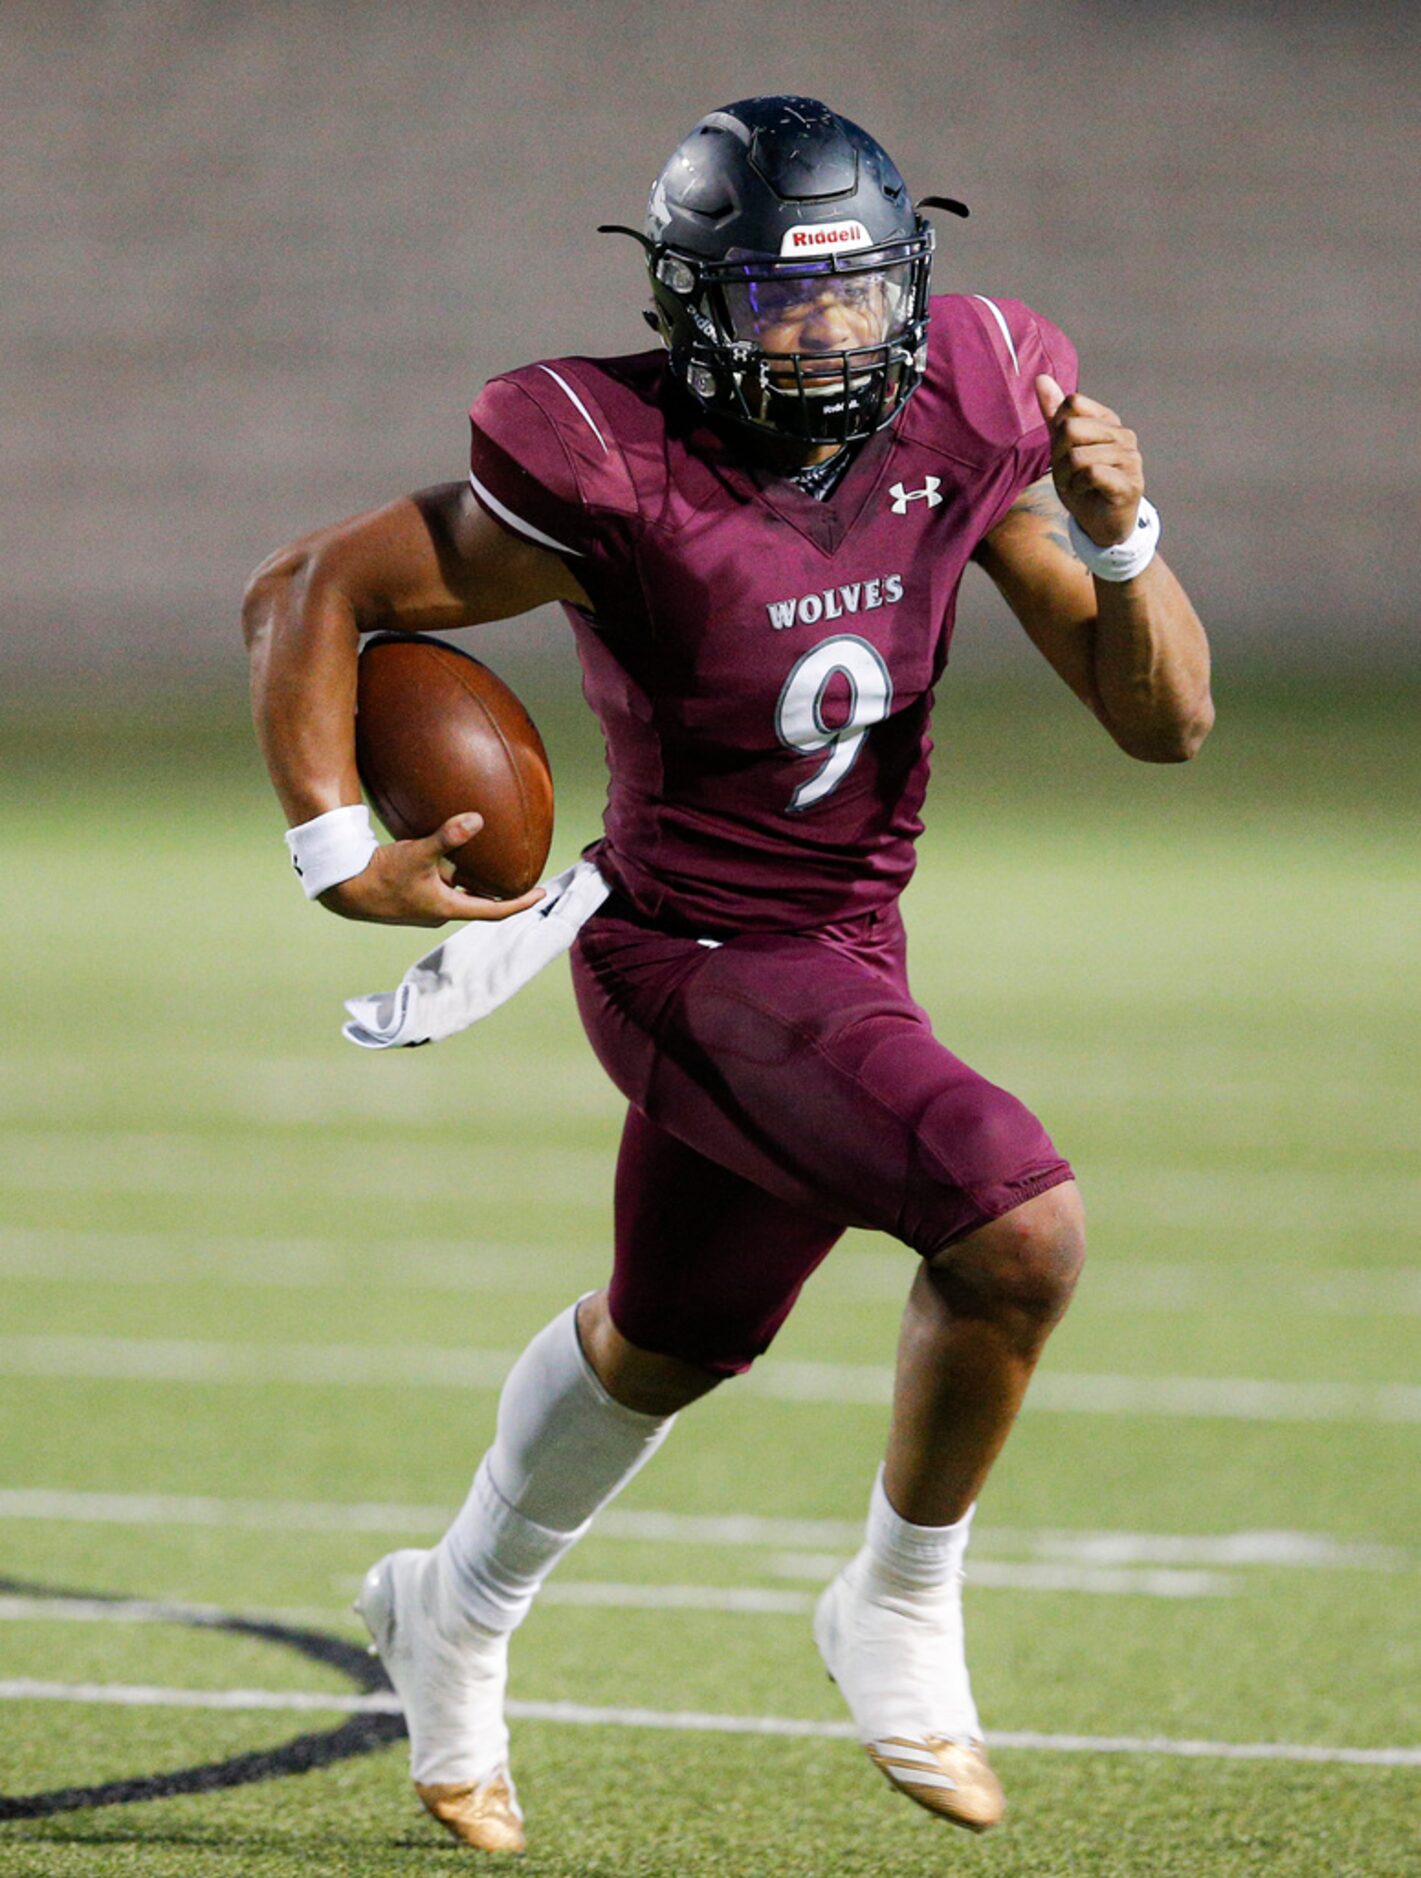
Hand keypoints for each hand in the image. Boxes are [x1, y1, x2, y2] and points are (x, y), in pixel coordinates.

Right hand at [318, 811, 545, 927]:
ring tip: (493, 862)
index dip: (521, 902)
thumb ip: (447, 837)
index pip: (495, 910)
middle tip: (523, 875)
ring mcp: (426, 906)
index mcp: (448, 908)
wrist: (345, 888)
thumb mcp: (417, 853)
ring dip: (477, 881)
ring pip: (461, 893)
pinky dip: (456, 875)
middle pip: (481, 902)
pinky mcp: (414, 897)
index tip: (542, 893)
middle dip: (502, 890)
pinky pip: (444, 886)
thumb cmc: (381, 874)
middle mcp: (440, 911)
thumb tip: (477, 819)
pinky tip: (454, 856)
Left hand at [1035, 374, 1143, 549]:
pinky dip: (1078, 486)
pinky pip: (1091, 472)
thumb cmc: (1083, 485)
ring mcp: (1130, 458)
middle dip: (1058, 457)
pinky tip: (1086, 492)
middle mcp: (1123, 435)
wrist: (1102, 524)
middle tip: (1067, 475)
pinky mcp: (1129, 482)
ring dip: (1066, 477)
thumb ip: (1054, 415)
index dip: (1058, 432)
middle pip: (1071, 429)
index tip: (1065, 453)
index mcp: (1108, 421)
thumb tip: (1040, 378)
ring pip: (1077, 455)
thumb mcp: (1063, 448)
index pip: (1072, 404)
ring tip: (1076, 487)